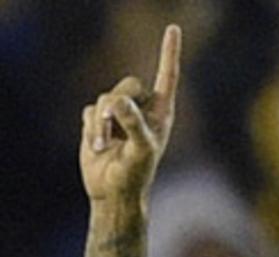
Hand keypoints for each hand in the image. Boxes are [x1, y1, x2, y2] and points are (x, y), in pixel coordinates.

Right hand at [80, 24, 181, 206]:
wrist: (113, 191)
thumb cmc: (136, 174)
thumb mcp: (141, 150)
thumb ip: (134, 124)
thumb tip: (119, 103)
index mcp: (162, 112)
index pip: (167, 76)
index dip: (169, 52)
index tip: (173, 29)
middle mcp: (143, 109)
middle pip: (127, 84)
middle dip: (117, 105)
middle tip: (116, 131)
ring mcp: (120, 114)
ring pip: (105, 97)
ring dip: (102, 124)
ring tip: (107, 145)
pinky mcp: (100, 120)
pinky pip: (90, 110)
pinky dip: (91, 128)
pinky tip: (98, 146)